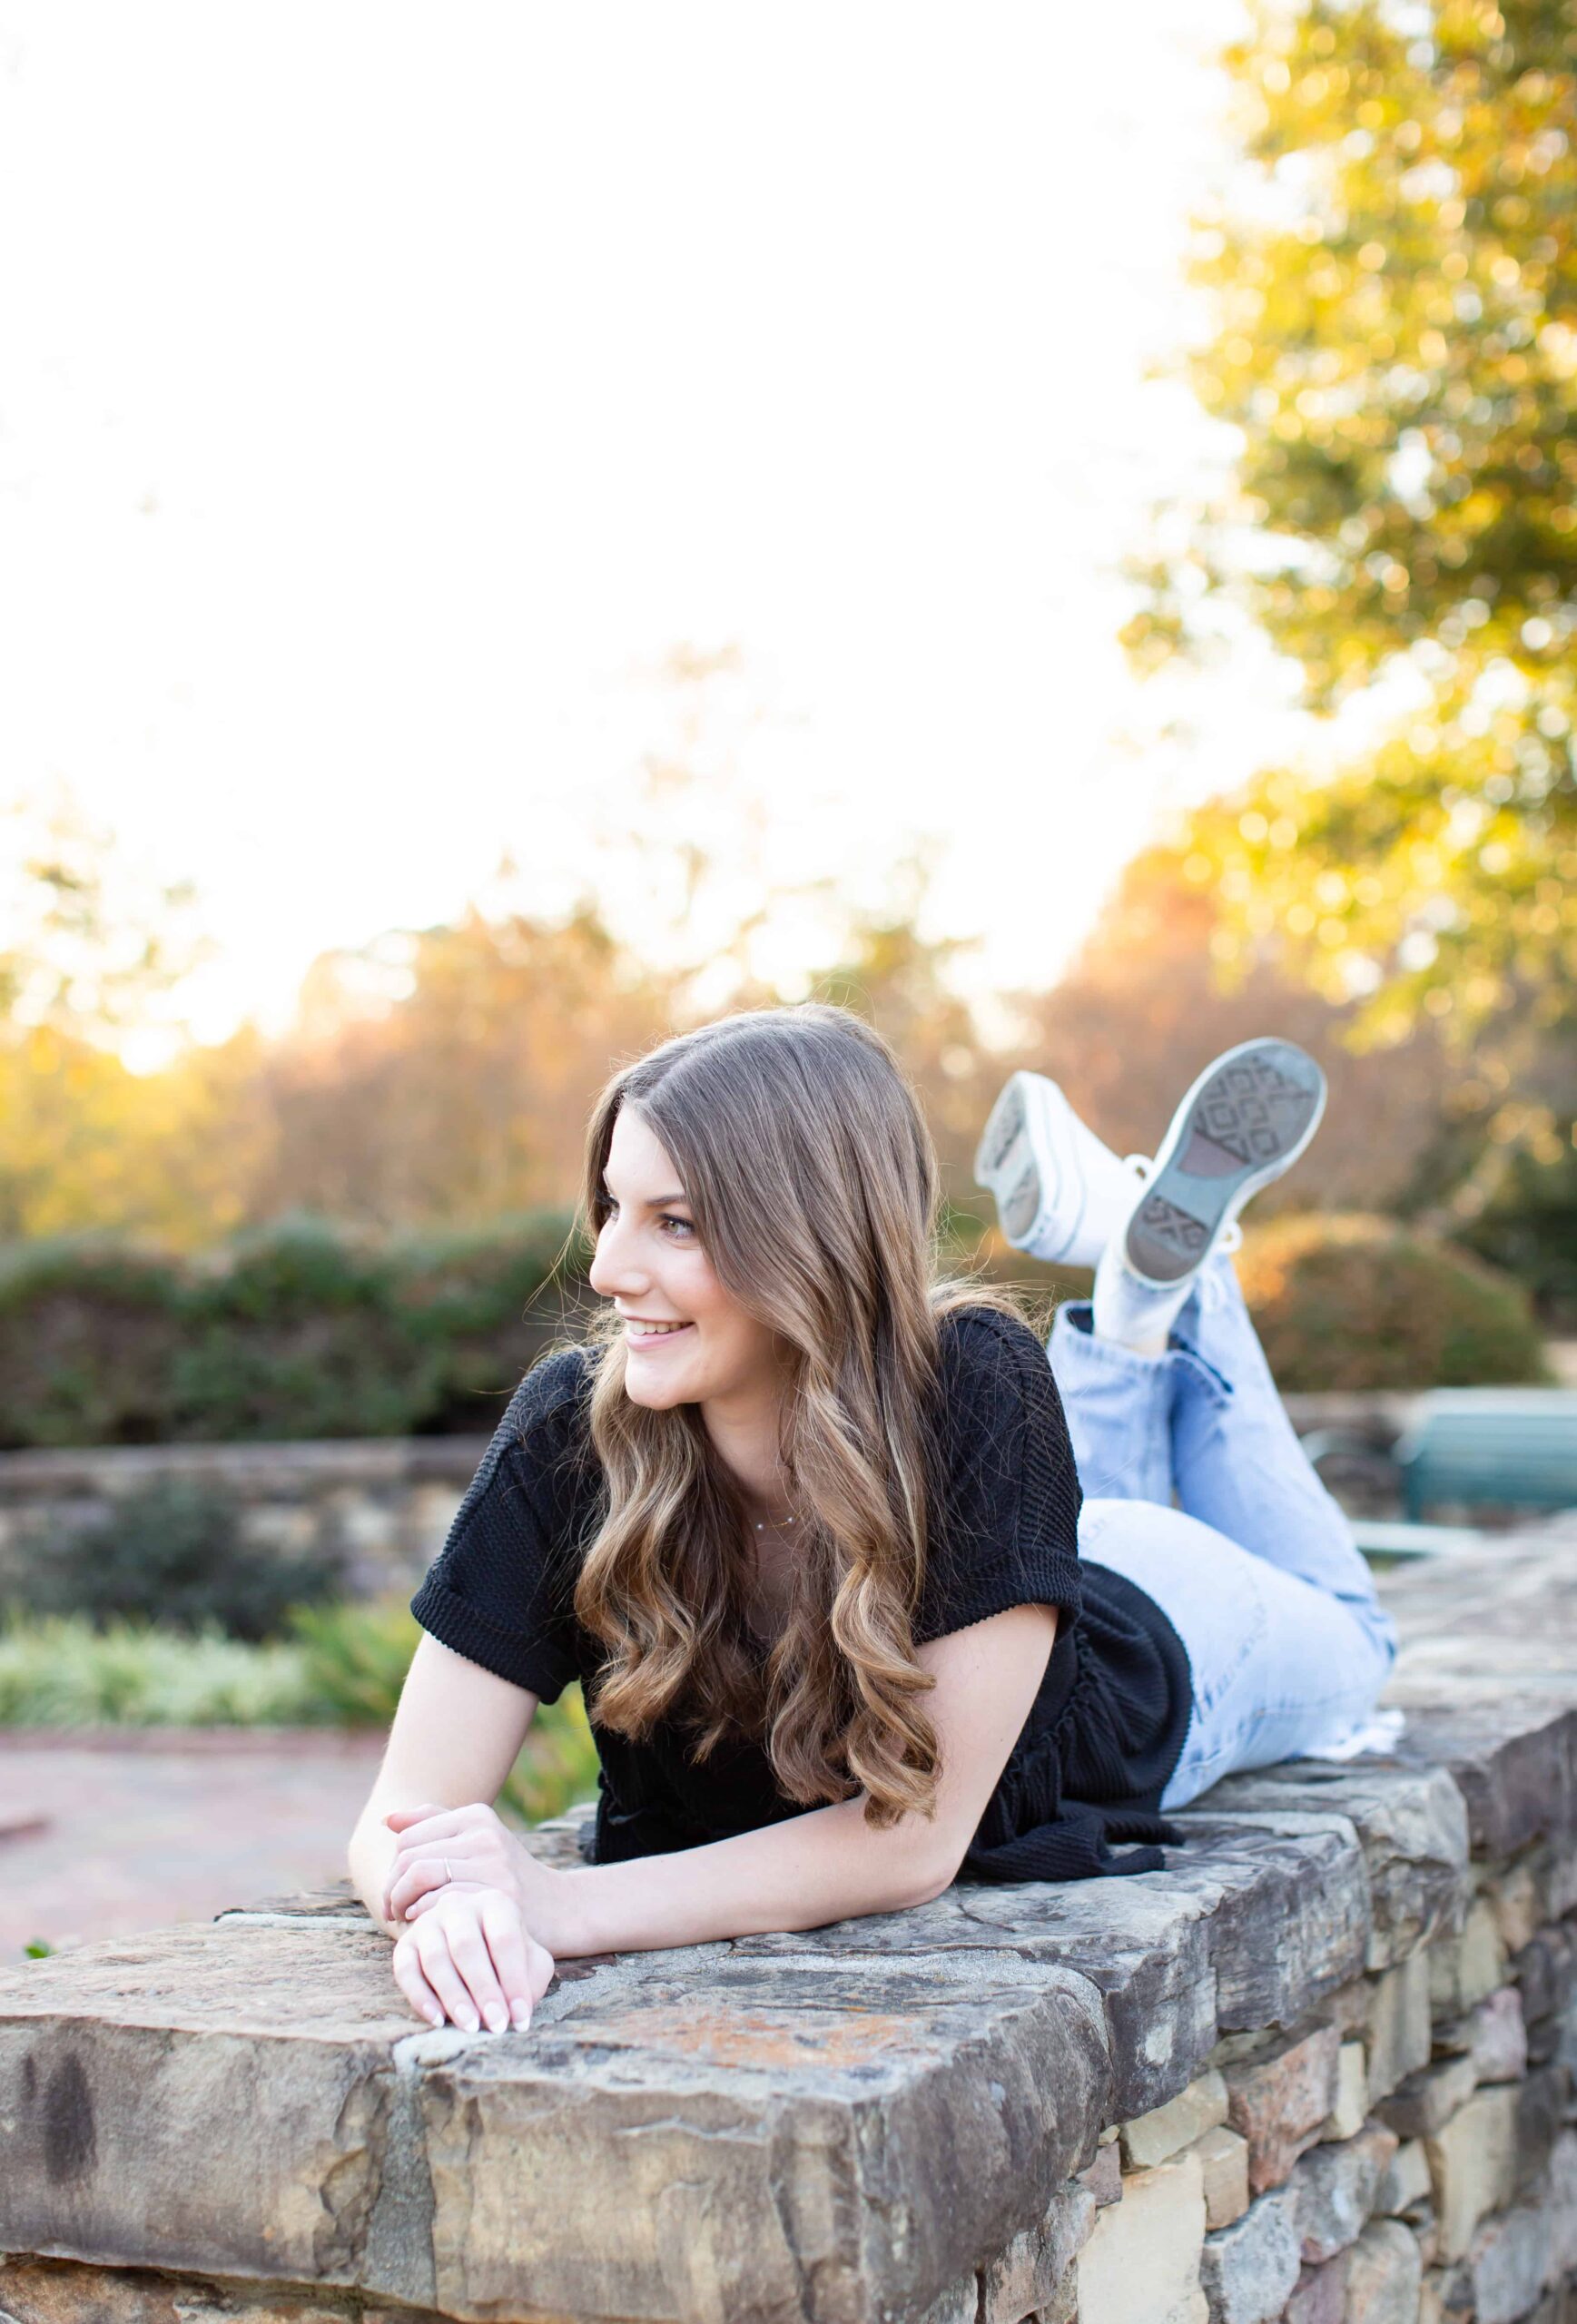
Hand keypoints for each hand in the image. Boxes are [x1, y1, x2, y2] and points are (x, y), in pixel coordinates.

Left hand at [382, 1800, 576, 1954]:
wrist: (558, 1908)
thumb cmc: (506, 1876)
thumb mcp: (477, 1841)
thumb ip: (434, 1825)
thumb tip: (387, 1819)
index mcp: (476, 1815)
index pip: (407, 1839)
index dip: (391, 1869)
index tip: (393, 1891)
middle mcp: (484, 1834)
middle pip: (410, 1858)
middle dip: (391, 1888)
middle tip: (392, 1910)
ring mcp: (493, 1863)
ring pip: (419, 1877)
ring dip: (400, 1902)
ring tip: (404, 1918)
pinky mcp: (497, 1894)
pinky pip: (439, 1900)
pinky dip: (422, 1914)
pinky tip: (424, 1924)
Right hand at [390, 1882, 555, 2032]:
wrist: (466, 1943)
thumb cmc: (504, 1955)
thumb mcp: (528, 1959)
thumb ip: (532, 1976)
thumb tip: (519, 2007)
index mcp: (494, 1903)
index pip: (505, 1939)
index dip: (514, 1980)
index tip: (521, 2017)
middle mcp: (458, 1905)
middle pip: (467, 1947)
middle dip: (484, 1990)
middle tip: (497, 2025)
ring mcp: (428, 1923)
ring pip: (436, 1960)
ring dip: (454, 1996)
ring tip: (471, 2027)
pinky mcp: (405, 1944)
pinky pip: (406, 1971)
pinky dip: (420, 1997)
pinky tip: (438, 2021)